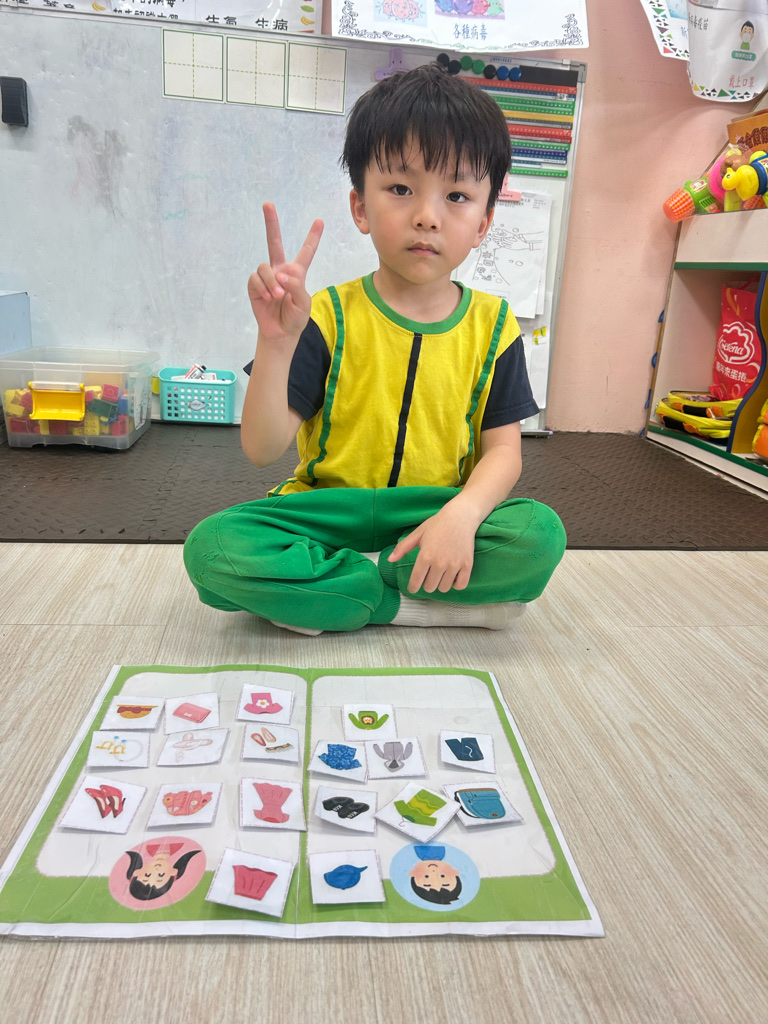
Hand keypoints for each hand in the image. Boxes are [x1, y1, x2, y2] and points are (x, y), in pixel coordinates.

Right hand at [247, 203, 323, 341]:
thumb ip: (295, 285)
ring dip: (272, 282)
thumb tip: (280, 274)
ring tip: (278, 296)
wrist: (280, 332)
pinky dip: (263, 288)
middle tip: (268, 204)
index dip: (313, 237)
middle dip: (271, 223)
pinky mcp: (254, 285)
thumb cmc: (295, 317)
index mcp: (297, 272)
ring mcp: (267, 276)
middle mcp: (280, 270)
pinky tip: (268, 298)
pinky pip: (256, 278)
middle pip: (274, 242)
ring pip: (265, 267)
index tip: (320, 221)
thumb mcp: (303, 302)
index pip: (306, 251)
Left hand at [388, 500, 477, 593]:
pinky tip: (452, 576)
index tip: (413, 588)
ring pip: (445, 588)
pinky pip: (460, 585)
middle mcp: (440, 562)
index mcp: (425, 556)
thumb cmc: (438, 524)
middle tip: (428, 575)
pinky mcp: (467, 565)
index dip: (413, 588)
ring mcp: (455, 564)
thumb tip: (390, 560)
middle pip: (430, 587)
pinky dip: (455, 584)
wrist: (461, 516)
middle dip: (427, 584)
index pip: (416, 581)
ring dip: (441, 584)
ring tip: (440, 574)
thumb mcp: (418, 534)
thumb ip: (403, 548)